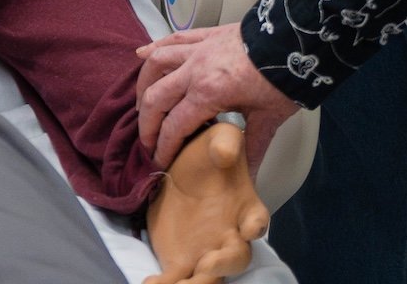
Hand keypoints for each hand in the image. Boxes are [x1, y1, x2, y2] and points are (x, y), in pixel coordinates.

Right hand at [136, 23, 298, 170]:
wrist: (293, 38)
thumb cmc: (281, 80)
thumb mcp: (268, 120)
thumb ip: (252, 149)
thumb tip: (247, 179)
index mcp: (208, 93)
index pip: (174, 125)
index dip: (163, 147)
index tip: (159, 161)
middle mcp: (195, 69)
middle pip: (156, 97)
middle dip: (146, 123)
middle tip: (147, 141)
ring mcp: (197, 49)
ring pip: (156, 64)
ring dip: (144, 85)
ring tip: (142, 103)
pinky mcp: (205, 35)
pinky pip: (172, 39)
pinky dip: (155, 47)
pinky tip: (142, 53)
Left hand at [143, 122, 268, 283]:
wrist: (175, 166)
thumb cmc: (205, 152)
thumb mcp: (218, 136)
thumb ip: (226, 141)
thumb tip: (225, 154)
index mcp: (244, 207)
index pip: (258, 220)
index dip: (256, 227)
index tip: (249, 229)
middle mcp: (229, 236)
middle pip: (235, 259)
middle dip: (223, 266)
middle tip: (206, 265)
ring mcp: (205, 252)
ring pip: (207, 278)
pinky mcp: (180, 260)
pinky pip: (174, 280)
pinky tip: (149, 283)